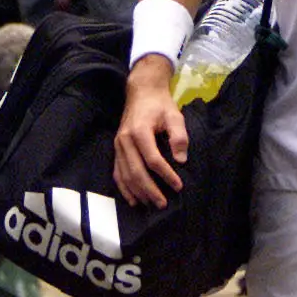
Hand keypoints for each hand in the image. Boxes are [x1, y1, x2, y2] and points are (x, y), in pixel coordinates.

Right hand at [114, 56, 186, 206]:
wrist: (141, 93)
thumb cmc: (160, 105)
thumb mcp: (174, 115)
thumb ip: (179, 137)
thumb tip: (181, 160)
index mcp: (139, 131)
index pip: (152, 159)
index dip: (166, 175)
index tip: (178, 186)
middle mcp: (124, 140)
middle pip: (136, 171)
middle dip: (150, 190)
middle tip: (163, 204)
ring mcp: (117, 146)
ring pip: (125, 175)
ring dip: (138, 192)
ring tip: (151, 204)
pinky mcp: (115, 151)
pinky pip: (117, 173)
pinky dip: (124, 189)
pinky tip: (133, 200)